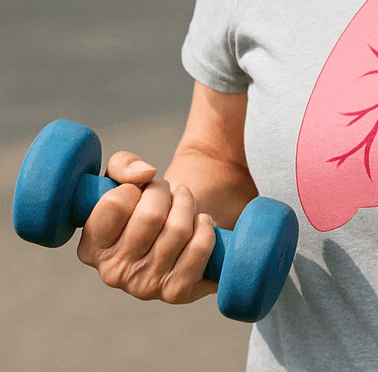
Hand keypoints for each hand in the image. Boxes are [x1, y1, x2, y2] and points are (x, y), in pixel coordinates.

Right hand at [76, 151, 217, 304]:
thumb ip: (123, 165)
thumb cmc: (146, 202)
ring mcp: (144, 287)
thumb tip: (145, 174)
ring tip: (184, 205)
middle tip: (169, 193)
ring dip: (187, 205)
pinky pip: (199, 248)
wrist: (181, 227)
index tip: (141, 190)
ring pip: (178, 229)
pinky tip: (200, 224)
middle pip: (151, 215)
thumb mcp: (125, 178)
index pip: (114, 203)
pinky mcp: (176, 292)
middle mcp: (112, 273)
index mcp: (91, 248)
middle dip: (166, 192)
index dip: (136, 187)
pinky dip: (206, 227)